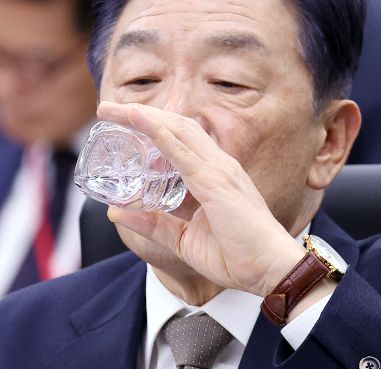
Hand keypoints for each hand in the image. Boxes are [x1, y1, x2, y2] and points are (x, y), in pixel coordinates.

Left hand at [98, 101, 305, 296]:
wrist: (273, 271)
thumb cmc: (237, 256)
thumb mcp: (183, 240)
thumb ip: (153, 225)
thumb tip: (115, 213)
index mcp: (212, 175)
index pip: (177, 139)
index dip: (149, 126)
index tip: (120, 121)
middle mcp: (216, 165)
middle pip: (174, 126)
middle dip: (139, 114)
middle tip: (107, 109)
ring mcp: (218, 170)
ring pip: (176, 130)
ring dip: (143, 116)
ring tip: (113, 109)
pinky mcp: (216, 182)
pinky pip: (182, 151)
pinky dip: (158, 132)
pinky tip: (138, 120)